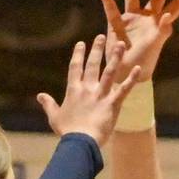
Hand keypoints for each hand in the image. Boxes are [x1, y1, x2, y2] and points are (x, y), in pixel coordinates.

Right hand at [36, 34, 141, 149]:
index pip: (75, 68)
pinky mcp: (112, 103)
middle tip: (101, 37)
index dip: (78, 54)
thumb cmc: (67, 131)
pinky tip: (138, 68)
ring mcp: (100, 95)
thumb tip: (40, 95)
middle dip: (97, 50)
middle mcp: (87, 89)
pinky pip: (124, 89)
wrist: (80, 141)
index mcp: (73, 90)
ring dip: (116, 57)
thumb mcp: (55, 117)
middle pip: (93, 65)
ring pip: (109, 72)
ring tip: (121, 44)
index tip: (81, 43)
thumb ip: (48, 104)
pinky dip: (131, 79)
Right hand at [100, 0, 178, 80]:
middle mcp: (148, 18)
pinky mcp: (117, 23)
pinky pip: (111, 8)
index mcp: (161, 23)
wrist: (125, 72)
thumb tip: (167, 15)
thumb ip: (162, 31)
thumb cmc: (144, 61)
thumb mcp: (155, 46)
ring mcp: (132, 19)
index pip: (176, 5)